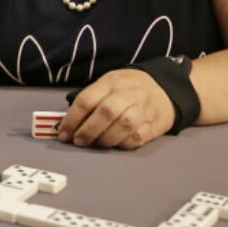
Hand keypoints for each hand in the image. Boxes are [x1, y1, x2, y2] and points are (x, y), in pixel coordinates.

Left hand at [58, 69, 174, 148]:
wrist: (164, 89)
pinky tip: (115, 144)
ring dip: (104, 139)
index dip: (72, 119)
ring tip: (96, 143)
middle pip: (106, 112)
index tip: (63, 134)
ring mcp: (143, 109)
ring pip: (123, 125)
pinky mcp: (153, 125)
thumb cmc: (128, 89)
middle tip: (78, 141)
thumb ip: (91, 100)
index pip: (87, 99)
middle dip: (88, 130)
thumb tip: (67, 123)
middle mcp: (128, 93)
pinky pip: (136, 138)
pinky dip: (122, 144)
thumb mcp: (108, 84)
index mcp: (111, 81)